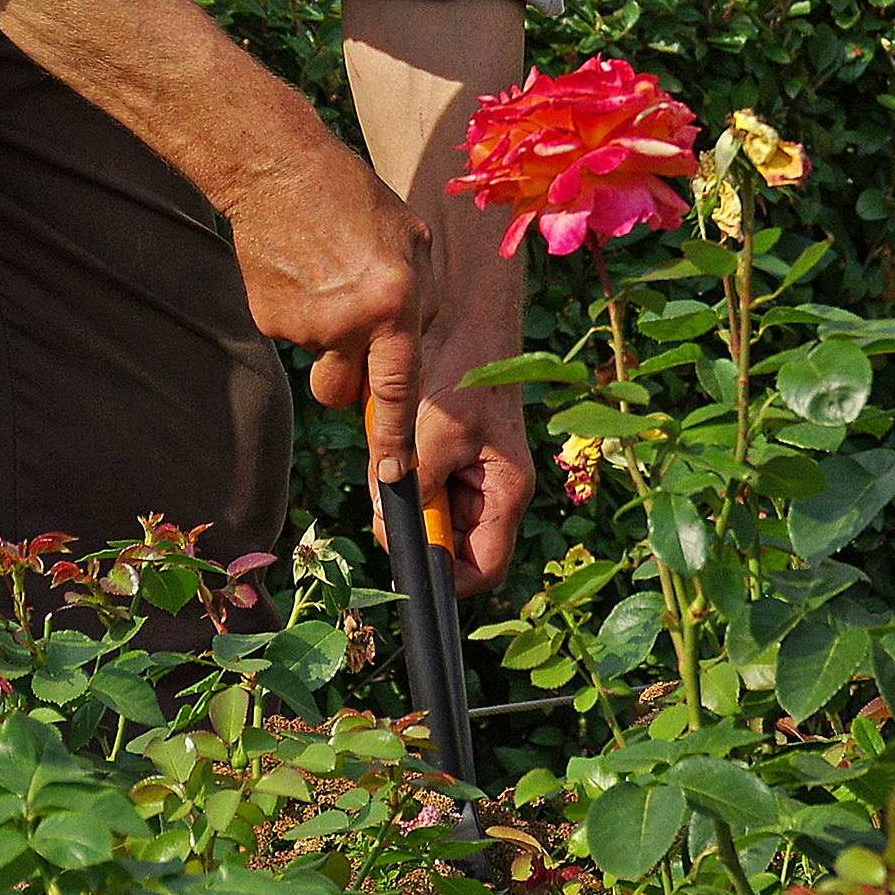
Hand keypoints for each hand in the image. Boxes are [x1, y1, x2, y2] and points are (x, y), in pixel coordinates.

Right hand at [220, 141, 432, 472]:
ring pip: (319, 362)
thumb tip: (409, 349)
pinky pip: (292, 336)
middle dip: (349, 377)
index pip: (399, 391)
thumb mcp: (411, 241)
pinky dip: (298, 312)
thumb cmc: (353, 199)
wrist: (276, 169)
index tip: (394, 482)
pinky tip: (301, 269)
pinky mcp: (268, 319)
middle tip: (350, 326)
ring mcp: (303, 324)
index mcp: (393, 302)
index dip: (395, 443)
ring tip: (326, 279)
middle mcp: (350, 322)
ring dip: (326, 340)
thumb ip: (418, 300)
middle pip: (345, 393)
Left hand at [402, 345, 538, 596]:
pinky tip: (389, 436)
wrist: (459, 315)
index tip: (407, 566)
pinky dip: (396, 469)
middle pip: (448, 544)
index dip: (445, 579)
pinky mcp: (442, 453)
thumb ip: (418, 487)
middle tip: (390, 494)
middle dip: (415, 528)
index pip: (483, 568)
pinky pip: (414, 481)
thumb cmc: (464, 370)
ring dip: (401, 494)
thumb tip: (392, 527)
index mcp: (505, 493)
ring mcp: (466, 473)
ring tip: (391, 451)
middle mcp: (490, 491)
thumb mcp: (437, 434)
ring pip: (426, 512)